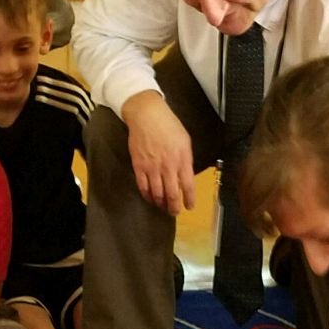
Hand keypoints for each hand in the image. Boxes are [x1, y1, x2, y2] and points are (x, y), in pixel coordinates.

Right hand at [122, 92, 196, 216]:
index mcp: (182, 159)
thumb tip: (186, 175)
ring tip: (162, 207)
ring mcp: (152, 168)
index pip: (188, 186)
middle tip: (174, 212)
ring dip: (160, 204)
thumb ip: (186, 159)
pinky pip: (143, 187)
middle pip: (172, 194)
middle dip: (173, 207)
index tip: (189, 207)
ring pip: (157, 194)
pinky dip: (147, 196)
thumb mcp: (185, 141)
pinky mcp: (139, 166)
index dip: (189, 200)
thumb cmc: (168, 125)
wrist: (147, 116)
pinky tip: (150, 198)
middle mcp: (168, 166)